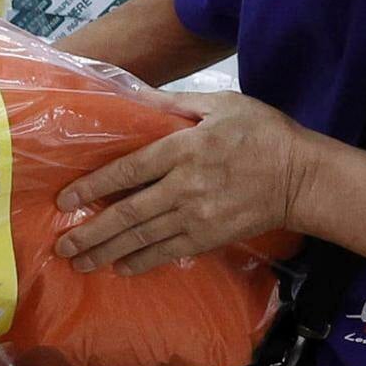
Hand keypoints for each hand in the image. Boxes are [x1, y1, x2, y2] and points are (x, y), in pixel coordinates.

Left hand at [53, 91, 321, 274]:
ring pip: (142, 238)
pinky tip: (120, 267)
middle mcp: (185, 186)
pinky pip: (167, 253)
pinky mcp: (210, 237)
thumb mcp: (222, 104)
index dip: (93, 186)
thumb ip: (175, 105)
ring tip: (79, 262)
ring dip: (106, 252)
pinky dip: (141, 262)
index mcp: (185, 148)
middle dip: (91, 232)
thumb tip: (135, 97)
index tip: (65, 198)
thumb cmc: (262, 134)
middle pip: (127, 213)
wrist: (302, 176)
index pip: (128, 170)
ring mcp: (197, 216)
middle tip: (63, 246)